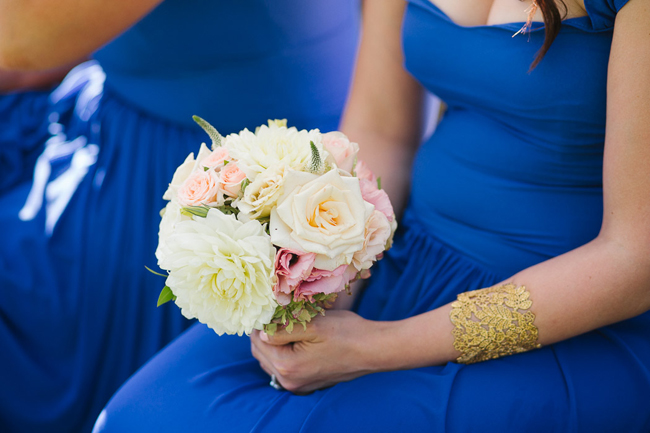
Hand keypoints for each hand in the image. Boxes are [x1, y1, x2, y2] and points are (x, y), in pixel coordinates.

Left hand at [250, 310, 377, 393]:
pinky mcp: (306, 384)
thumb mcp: (313, 325)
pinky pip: (284, 369)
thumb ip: (283, 329)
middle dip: (265, 334)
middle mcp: (289, 381)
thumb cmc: (346, 333)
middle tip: (277, 315)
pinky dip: (284, 354)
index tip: (270, 308)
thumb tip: (262, 332)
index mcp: (287, 365)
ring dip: (273, 344)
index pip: (258, 341)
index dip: (261, 322)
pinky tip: (296, 341)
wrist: (372, 350)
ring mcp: (298, 385)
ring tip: (287, 326)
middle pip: (261, 354)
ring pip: (270, 362)